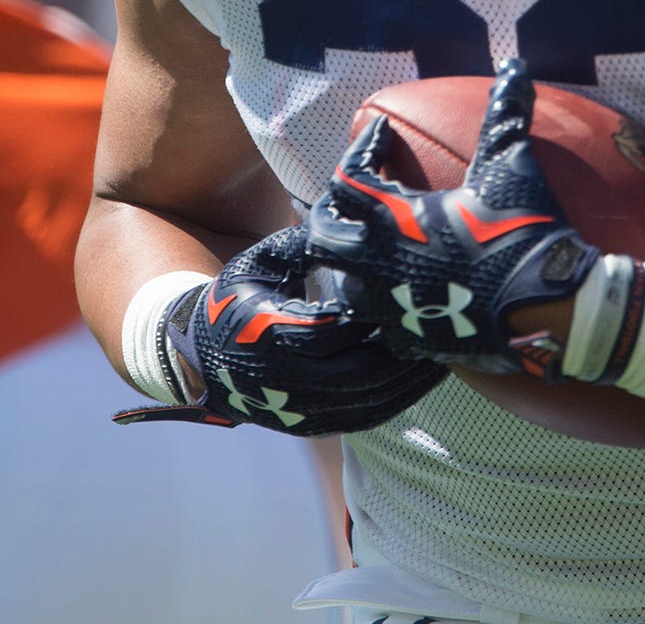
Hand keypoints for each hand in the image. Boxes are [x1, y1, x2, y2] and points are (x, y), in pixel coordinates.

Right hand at [113, 226, 445, 435]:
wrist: (201, 359)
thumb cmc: (237, 299)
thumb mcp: (261, 262)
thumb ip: (303, 244)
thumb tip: (348, 218)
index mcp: (270, 336)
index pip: (334, 330)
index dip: (374, 315)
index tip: (408, 294)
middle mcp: (285, 382)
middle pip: (360, 373)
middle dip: (403, 354)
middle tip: (438, 325)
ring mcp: (299, 410)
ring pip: (368, 402)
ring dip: (409, 381)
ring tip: (442, 352)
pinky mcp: (312, 426)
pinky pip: (364, 419)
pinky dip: (397, 401)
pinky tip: (421, 380)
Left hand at [305, 61, 599, 378]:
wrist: (548, 306)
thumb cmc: (523, 230)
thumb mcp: (511, 164)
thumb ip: (505, 113)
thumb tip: (515, 66)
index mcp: (391, 218)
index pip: (346, 177)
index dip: (361, 149)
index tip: (382, 135)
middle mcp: (378, 262)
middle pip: (323, 236)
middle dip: (332, 213)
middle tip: (355, 195)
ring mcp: (391, 306)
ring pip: (344, 284)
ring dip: (351, 262)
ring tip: (372, 245)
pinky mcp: (412, 338)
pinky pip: (380, 322)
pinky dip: (383, 303)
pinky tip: (404, 290)